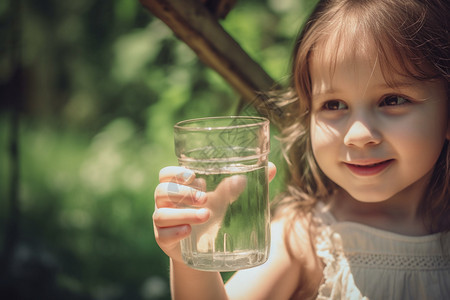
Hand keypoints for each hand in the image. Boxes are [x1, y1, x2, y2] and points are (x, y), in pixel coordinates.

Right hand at [153, 163, 276, 263]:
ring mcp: (163, 222)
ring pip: (161, 214)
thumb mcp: (225, 200)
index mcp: (178, 187)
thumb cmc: (212, 214)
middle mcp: (166, 203)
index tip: (192, 175)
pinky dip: (175, 232)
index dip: (174, 173)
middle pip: (162, 191)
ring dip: (183, 213)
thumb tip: (272, 168)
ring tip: (206, 215)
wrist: (205, 248)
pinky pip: (162, 235)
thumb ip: (242, 184)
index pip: (165, 174)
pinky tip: (189, 232)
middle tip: (205, 197)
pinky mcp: (164, 240)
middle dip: (183, 193)